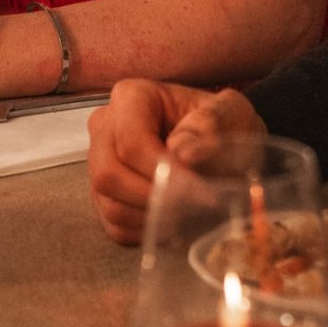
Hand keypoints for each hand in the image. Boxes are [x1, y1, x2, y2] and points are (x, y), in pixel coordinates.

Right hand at [88, 80, 265, 245]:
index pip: (131, 140)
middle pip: (108, 172)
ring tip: (186, 212)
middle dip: (151, 196)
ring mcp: (99, 161)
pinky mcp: (103, 194)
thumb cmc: (221, 122)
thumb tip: (182, 152)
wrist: (218, 140)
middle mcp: (105, 126)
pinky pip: (113, 223)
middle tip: (190, 206)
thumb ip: (209, 125)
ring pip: (108, 201)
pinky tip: (172, 220)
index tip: (198, 188)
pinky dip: (143, 230)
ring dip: (149, 215)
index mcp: (132, 97)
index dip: (162, 171)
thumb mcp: (228, 112)